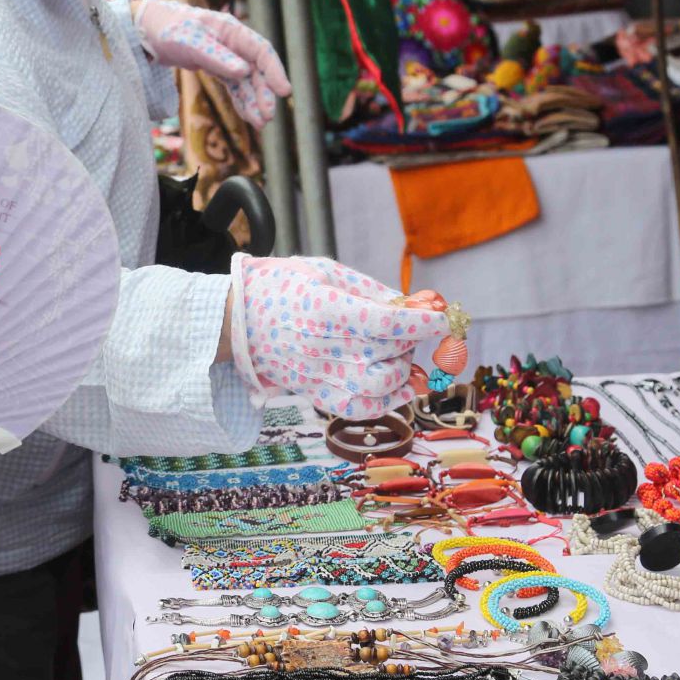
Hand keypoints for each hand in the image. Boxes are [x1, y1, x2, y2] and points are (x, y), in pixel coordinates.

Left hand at [135, 0, 291, 128]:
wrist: (149, 31)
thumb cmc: (170, 30)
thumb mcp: (193, 43)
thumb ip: (218, 57)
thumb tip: (244, 72)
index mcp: (233, 31)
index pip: (262, 52)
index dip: (274, 72)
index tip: (284, 92)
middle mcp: (234, 43)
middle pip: (257, 71)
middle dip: (264, 94)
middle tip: (267, 117)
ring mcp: (227, 55)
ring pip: (247, 81)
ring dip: (254, 101)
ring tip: (261, 123)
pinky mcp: (217, 66)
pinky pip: (235, 86)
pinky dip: (241, 100)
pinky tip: (248, 116)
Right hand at [225, 255, 451, 418]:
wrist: (236, 320)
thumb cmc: (282, 286)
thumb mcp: (326, 271)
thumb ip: (371, 290)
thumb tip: (417, 306)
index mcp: (323, 308)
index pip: (386, 322)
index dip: (422, 322)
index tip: (443, 318)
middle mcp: (320, 346)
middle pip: (386, 353)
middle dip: (412, 341)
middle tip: (411, 328)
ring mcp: (316, 375)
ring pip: (379, 385)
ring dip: (404, 370)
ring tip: (401, 353)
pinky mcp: (314, 393)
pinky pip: (360, 408)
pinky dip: (388, 400)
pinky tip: (400, 385)